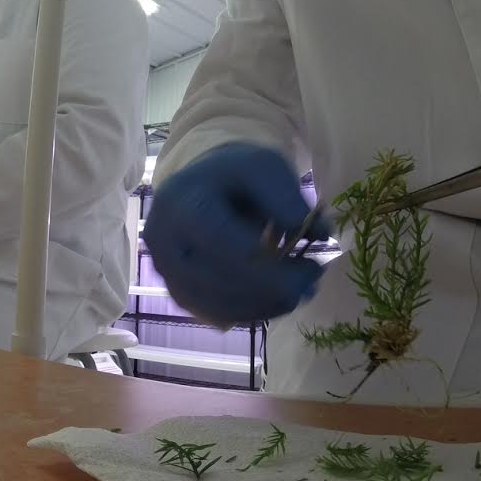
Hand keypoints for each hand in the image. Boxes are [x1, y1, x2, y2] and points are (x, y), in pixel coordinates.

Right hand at [142, 144, 330, 327]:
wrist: (204, 186)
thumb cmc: (235, 176)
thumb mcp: (263, 166)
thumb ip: (286, 196)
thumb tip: (316, 233)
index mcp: (180, 201)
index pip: (219, 240)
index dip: (265, 261)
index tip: (311, 263)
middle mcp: (163, 240)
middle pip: (218, 279)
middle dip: (274, 286)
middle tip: (314, 278)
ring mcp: (167, 271)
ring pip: (219, 305)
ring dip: (267, 304)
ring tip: (304, 290)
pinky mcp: (179, 292)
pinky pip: (217, 315)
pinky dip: (254, 311)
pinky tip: (280, 299)